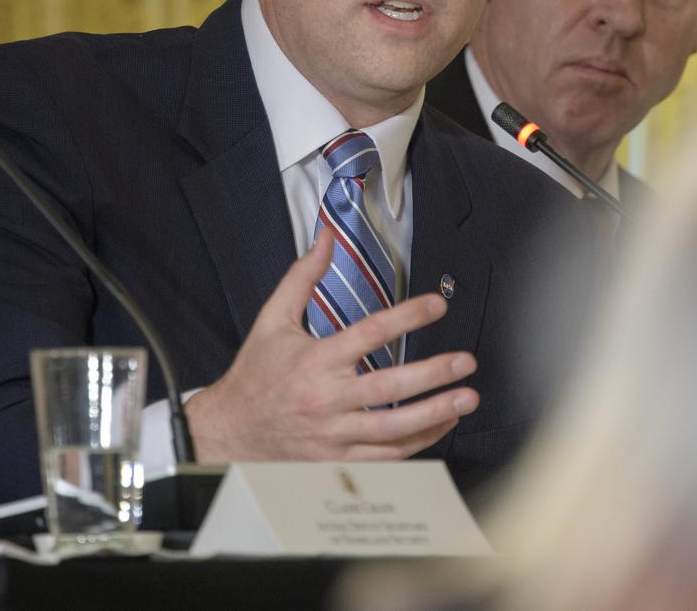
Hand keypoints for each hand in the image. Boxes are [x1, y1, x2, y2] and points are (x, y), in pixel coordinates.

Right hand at [184, 231, 479, 461]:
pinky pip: (386, 455)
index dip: (407, 317)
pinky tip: (441, 425)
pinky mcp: (338, 459)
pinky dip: (418, 443)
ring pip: (393, 428)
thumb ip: (302, 277)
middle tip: (465, 362)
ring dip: (435, 413)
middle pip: (389, 386)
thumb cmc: (255, 373)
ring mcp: (334, 434)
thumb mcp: (272, 319)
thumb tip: (326, 238)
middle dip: (433, 374)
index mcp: (315, 359)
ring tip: (466, 399)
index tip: (437, 305)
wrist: (230, 431)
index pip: (369, 333)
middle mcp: (326, 398)